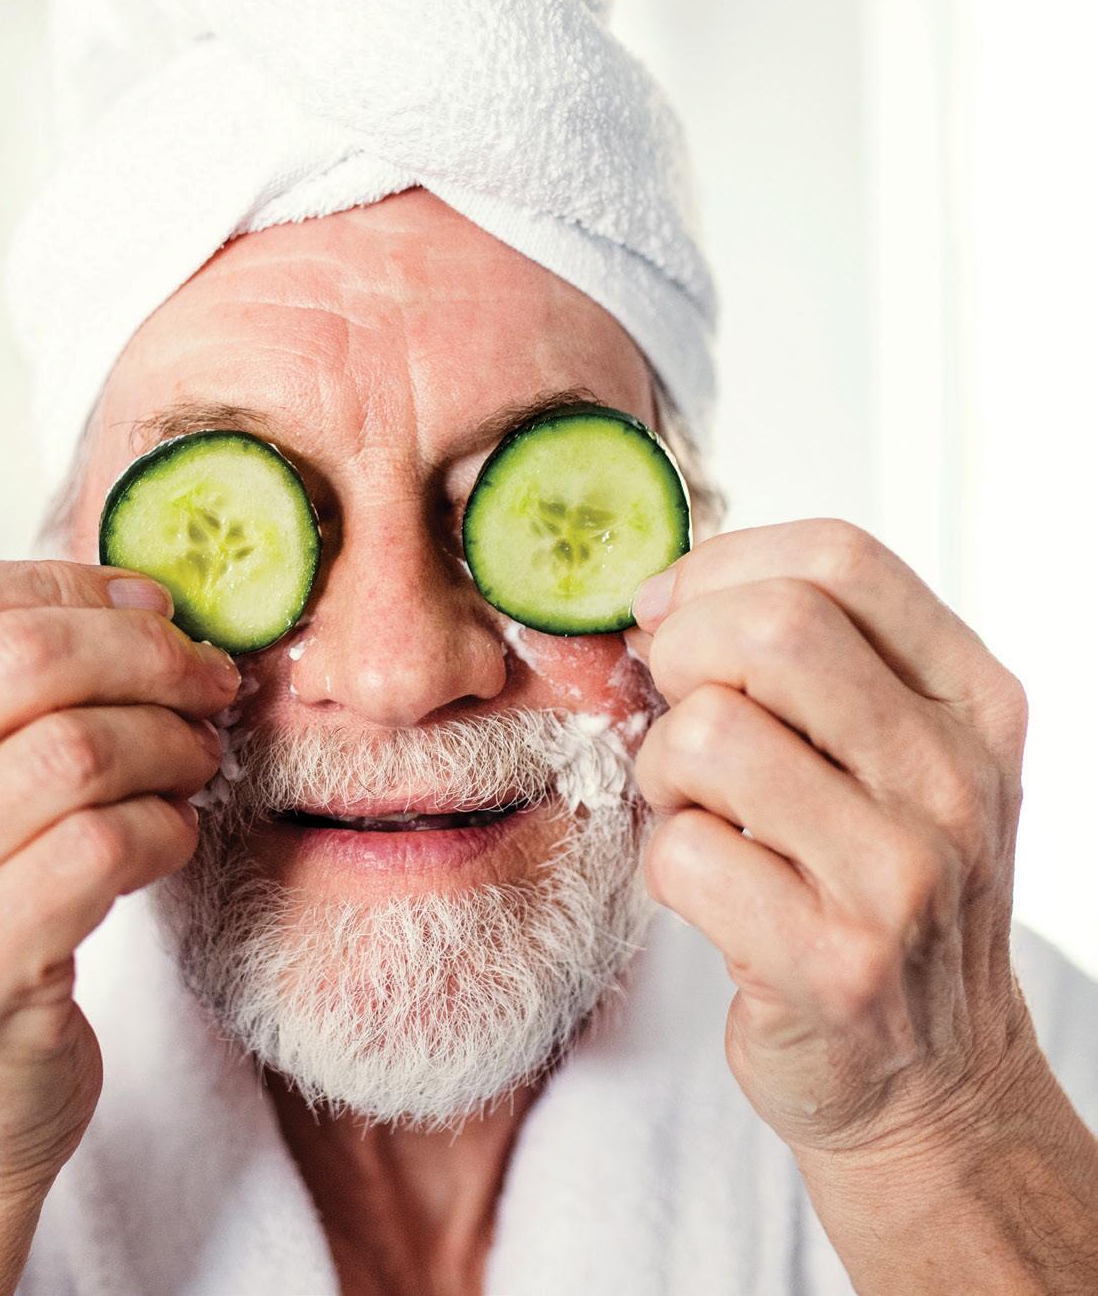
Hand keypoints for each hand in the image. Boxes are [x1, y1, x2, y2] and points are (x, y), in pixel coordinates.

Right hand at [0, 557, 234, 1292]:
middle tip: (205, 680)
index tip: (148, 610)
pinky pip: (100, 850)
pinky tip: (168, 839)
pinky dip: (164, 827)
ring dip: (169, 742)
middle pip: (15, 661)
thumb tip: (137, 593)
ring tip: (194, 759)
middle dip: (143, 654)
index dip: (65, 584)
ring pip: (72, 751)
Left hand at [630, 519, 1097, 1288]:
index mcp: (973, 702)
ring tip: (695, 811)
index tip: (671, 613)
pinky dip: (664, 864)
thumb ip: (808, 665)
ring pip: (710, 736)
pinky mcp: (831, 963)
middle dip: (680, 654)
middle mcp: (954, 779)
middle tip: (672, 710)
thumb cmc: (876, 889)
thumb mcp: (889, 757)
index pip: (839, 557)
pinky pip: (683, 853)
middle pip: (771, 628)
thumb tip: (664, 585)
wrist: (930, 1078)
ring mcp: (901, 875)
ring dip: (662, 768)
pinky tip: (707, 889)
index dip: (720, 568)